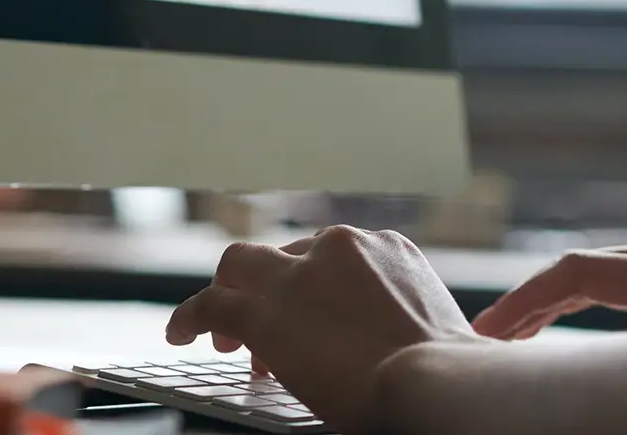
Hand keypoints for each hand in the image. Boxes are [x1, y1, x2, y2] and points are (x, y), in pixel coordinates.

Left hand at [166, 226, 482, 432]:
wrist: (429, 380)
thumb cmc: (445, 369)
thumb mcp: (430, 324)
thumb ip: (397, 315)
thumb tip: (386, 340)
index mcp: (387, 248)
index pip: (334, 257)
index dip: (315, 290)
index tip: (314, 320)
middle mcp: (341, 246)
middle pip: (286, 251)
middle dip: (272, 283)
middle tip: (264, 325)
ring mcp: (300, 272)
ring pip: (241, 264)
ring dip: (231, 294)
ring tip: (224, 334)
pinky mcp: (263, 309)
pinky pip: (211, 303)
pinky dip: (190, 315)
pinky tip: (181, 333)